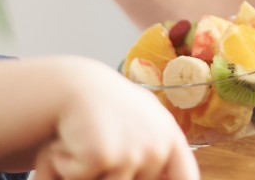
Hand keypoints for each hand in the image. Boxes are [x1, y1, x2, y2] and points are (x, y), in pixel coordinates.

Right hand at [34, 62, 198, 179]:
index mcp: (169, 137)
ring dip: (90, 170)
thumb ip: (159, 146)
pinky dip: (69, 165)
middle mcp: (157, 146)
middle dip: (113, 171)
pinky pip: (80, 178)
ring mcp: (133, 152)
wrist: (72, 83)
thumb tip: (169, 175)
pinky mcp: (105, 156)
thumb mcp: (143, 120)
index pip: (185, 177)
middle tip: (102, 143)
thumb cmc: (106, 103)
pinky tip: (70, 140)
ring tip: (87, 140)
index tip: (155, 179)